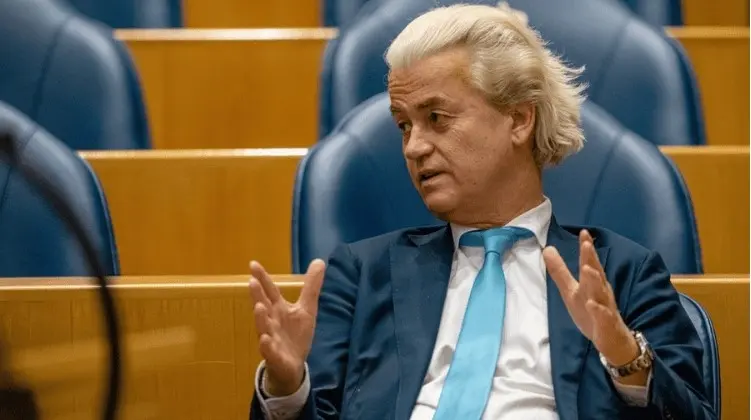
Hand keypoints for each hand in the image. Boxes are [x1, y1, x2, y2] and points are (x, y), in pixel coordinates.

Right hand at [249, 259, 325, 395]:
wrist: (293, 365)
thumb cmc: (295, 334)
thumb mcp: (307, 308)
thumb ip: (311, 286)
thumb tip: (319, 261)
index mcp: (278, 309)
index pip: (269, 291)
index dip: (262, 278)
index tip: (253, 263)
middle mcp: (271, 321)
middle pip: (264, 306)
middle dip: (257, 295)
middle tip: (251, 281)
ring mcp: (271, 338)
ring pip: (263, 327)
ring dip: (260, 318)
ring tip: (258, 307)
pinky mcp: (275, 356)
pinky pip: (269, 350)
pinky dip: (266, 345)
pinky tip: (264, 340)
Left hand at [543, 230, 638, 367]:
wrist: (611, 340)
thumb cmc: (591, 311)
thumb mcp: (571, 290)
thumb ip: (560, 271)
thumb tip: (547, 249)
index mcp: (592, 283)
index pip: (590, 262)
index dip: (587, 248)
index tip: (583, 232)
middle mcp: (600, 292)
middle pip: (596, 273)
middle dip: (591, 259)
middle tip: (586, 244)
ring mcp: (605, 307)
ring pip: (601, 293)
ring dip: (595, 281)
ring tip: (588, 269)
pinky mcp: (606, 324)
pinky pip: (603, 316)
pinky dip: (598, 310)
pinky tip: (591, 304)